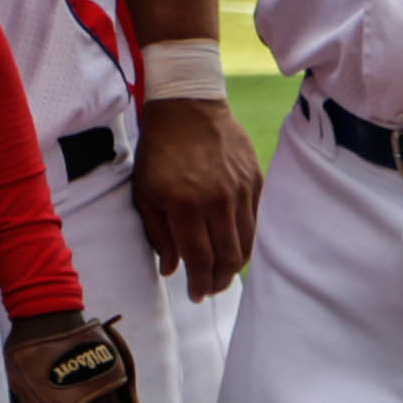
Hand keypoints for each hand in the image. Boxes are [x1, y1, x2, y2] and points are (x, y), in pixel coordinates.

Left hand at [131, 96, 262, 300]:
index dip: (199, 284)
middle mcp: (217, 202)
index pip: (200, 260)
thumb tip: (172, 270)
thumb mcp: (145, 193)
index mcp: (185, 206)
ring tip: (223, 273)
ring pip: (246, 244)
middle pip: (228, 258)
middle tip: (209, 289)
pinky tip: (236, 246)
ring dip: (236, 266)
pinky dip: (248, 240)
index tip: (195, 295)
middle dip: (219, 282)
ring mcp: (240, 190)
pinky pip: (257, 221)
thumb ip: (158, 235)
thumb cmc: (159, 152)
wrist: (187, 107)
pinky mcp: (255, 180)